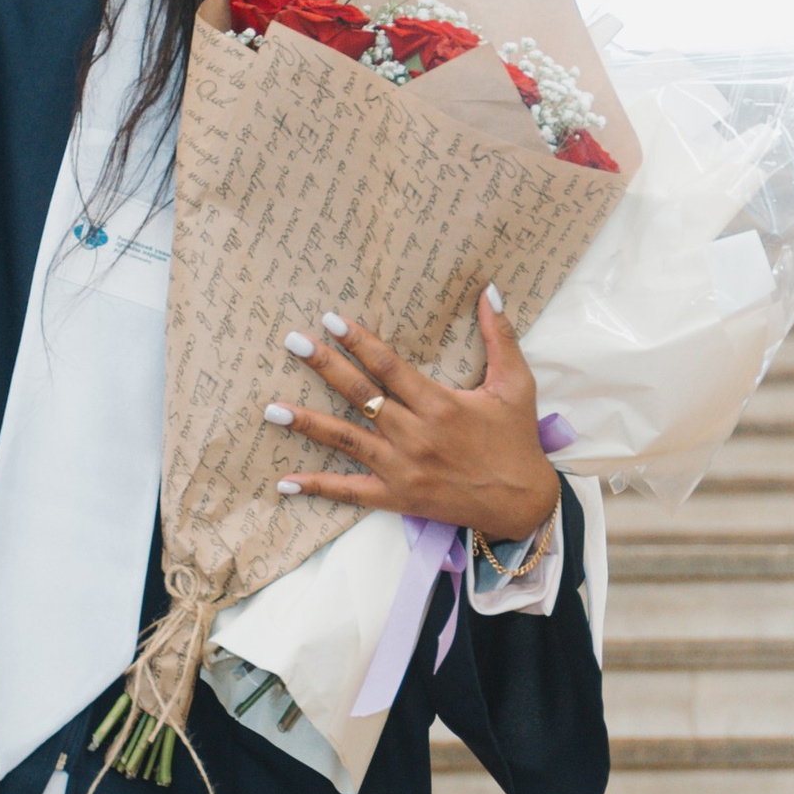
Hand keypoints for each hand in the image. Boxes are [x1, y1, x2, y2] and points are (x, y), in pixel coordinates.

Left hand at [269, 289, 560, 541]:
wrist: (521, 503)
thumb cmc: (517, 440)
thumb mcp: (516, 384)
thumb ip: (501, 336)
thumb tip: (490, 290)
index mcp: (441, 404)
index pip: (389, 367)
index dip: (359, 342)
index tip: (332, 320)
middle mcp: (416, 435)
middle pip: (360, 396)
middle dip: (325, 366)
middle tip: (294, 342)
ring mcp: (402, 468)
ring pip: (345, 440)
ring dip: (307, 423)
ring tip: (272, 409)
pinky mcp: (396, 497)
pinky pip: (350, 491)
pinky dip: (317, 487)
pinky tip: (285, 481)